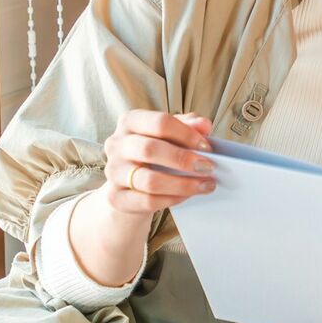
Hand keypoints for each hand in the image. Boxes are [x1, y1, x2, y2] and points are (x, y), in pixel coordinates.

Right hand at [100, 109, 215, 214]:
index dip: (187, 134)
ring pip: (149, 180)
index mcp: (130, 121)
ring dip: (183, 184)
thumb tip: (204, 125)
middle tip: (208, 167)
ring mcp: (113, 172)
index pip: (159, 122)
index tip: (207, 147)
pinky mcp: (116, 198)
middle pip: (149, 149)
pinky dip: (172, 199)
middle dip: (183, 160)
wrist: (129, 185)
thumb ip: (188, 126)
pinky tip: (188, 195)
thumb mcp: (171, 135)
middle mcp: (116, 144)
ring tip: (205, 185)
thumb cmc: (155, 154)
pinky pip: (147, 201)